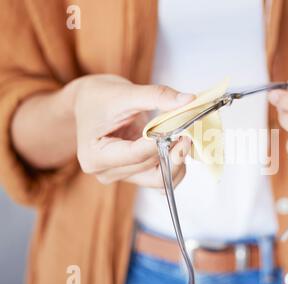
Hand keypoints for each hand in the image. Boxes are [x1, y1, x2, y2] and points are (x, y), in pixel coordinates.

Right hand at [73, 74, 193, 187]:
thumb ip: (157, 96)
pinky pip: (161, 179)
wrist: (91, 103)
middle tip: (188, 129)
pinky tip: (177, 147)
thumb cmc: (100, 97)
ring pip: (159, 180)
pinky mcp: (136, 174)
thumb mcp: (126, 92)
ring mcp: (122, 176)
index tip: (181, 127)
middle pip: (150, 170)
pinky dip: (175, 165)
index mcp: (94, 156)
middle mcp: (106, 172)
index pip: (136, 155)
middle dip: (173, 150)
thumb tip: (188, 100)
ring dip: (177, 160)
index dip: (161, 142)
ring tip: (184, 136)